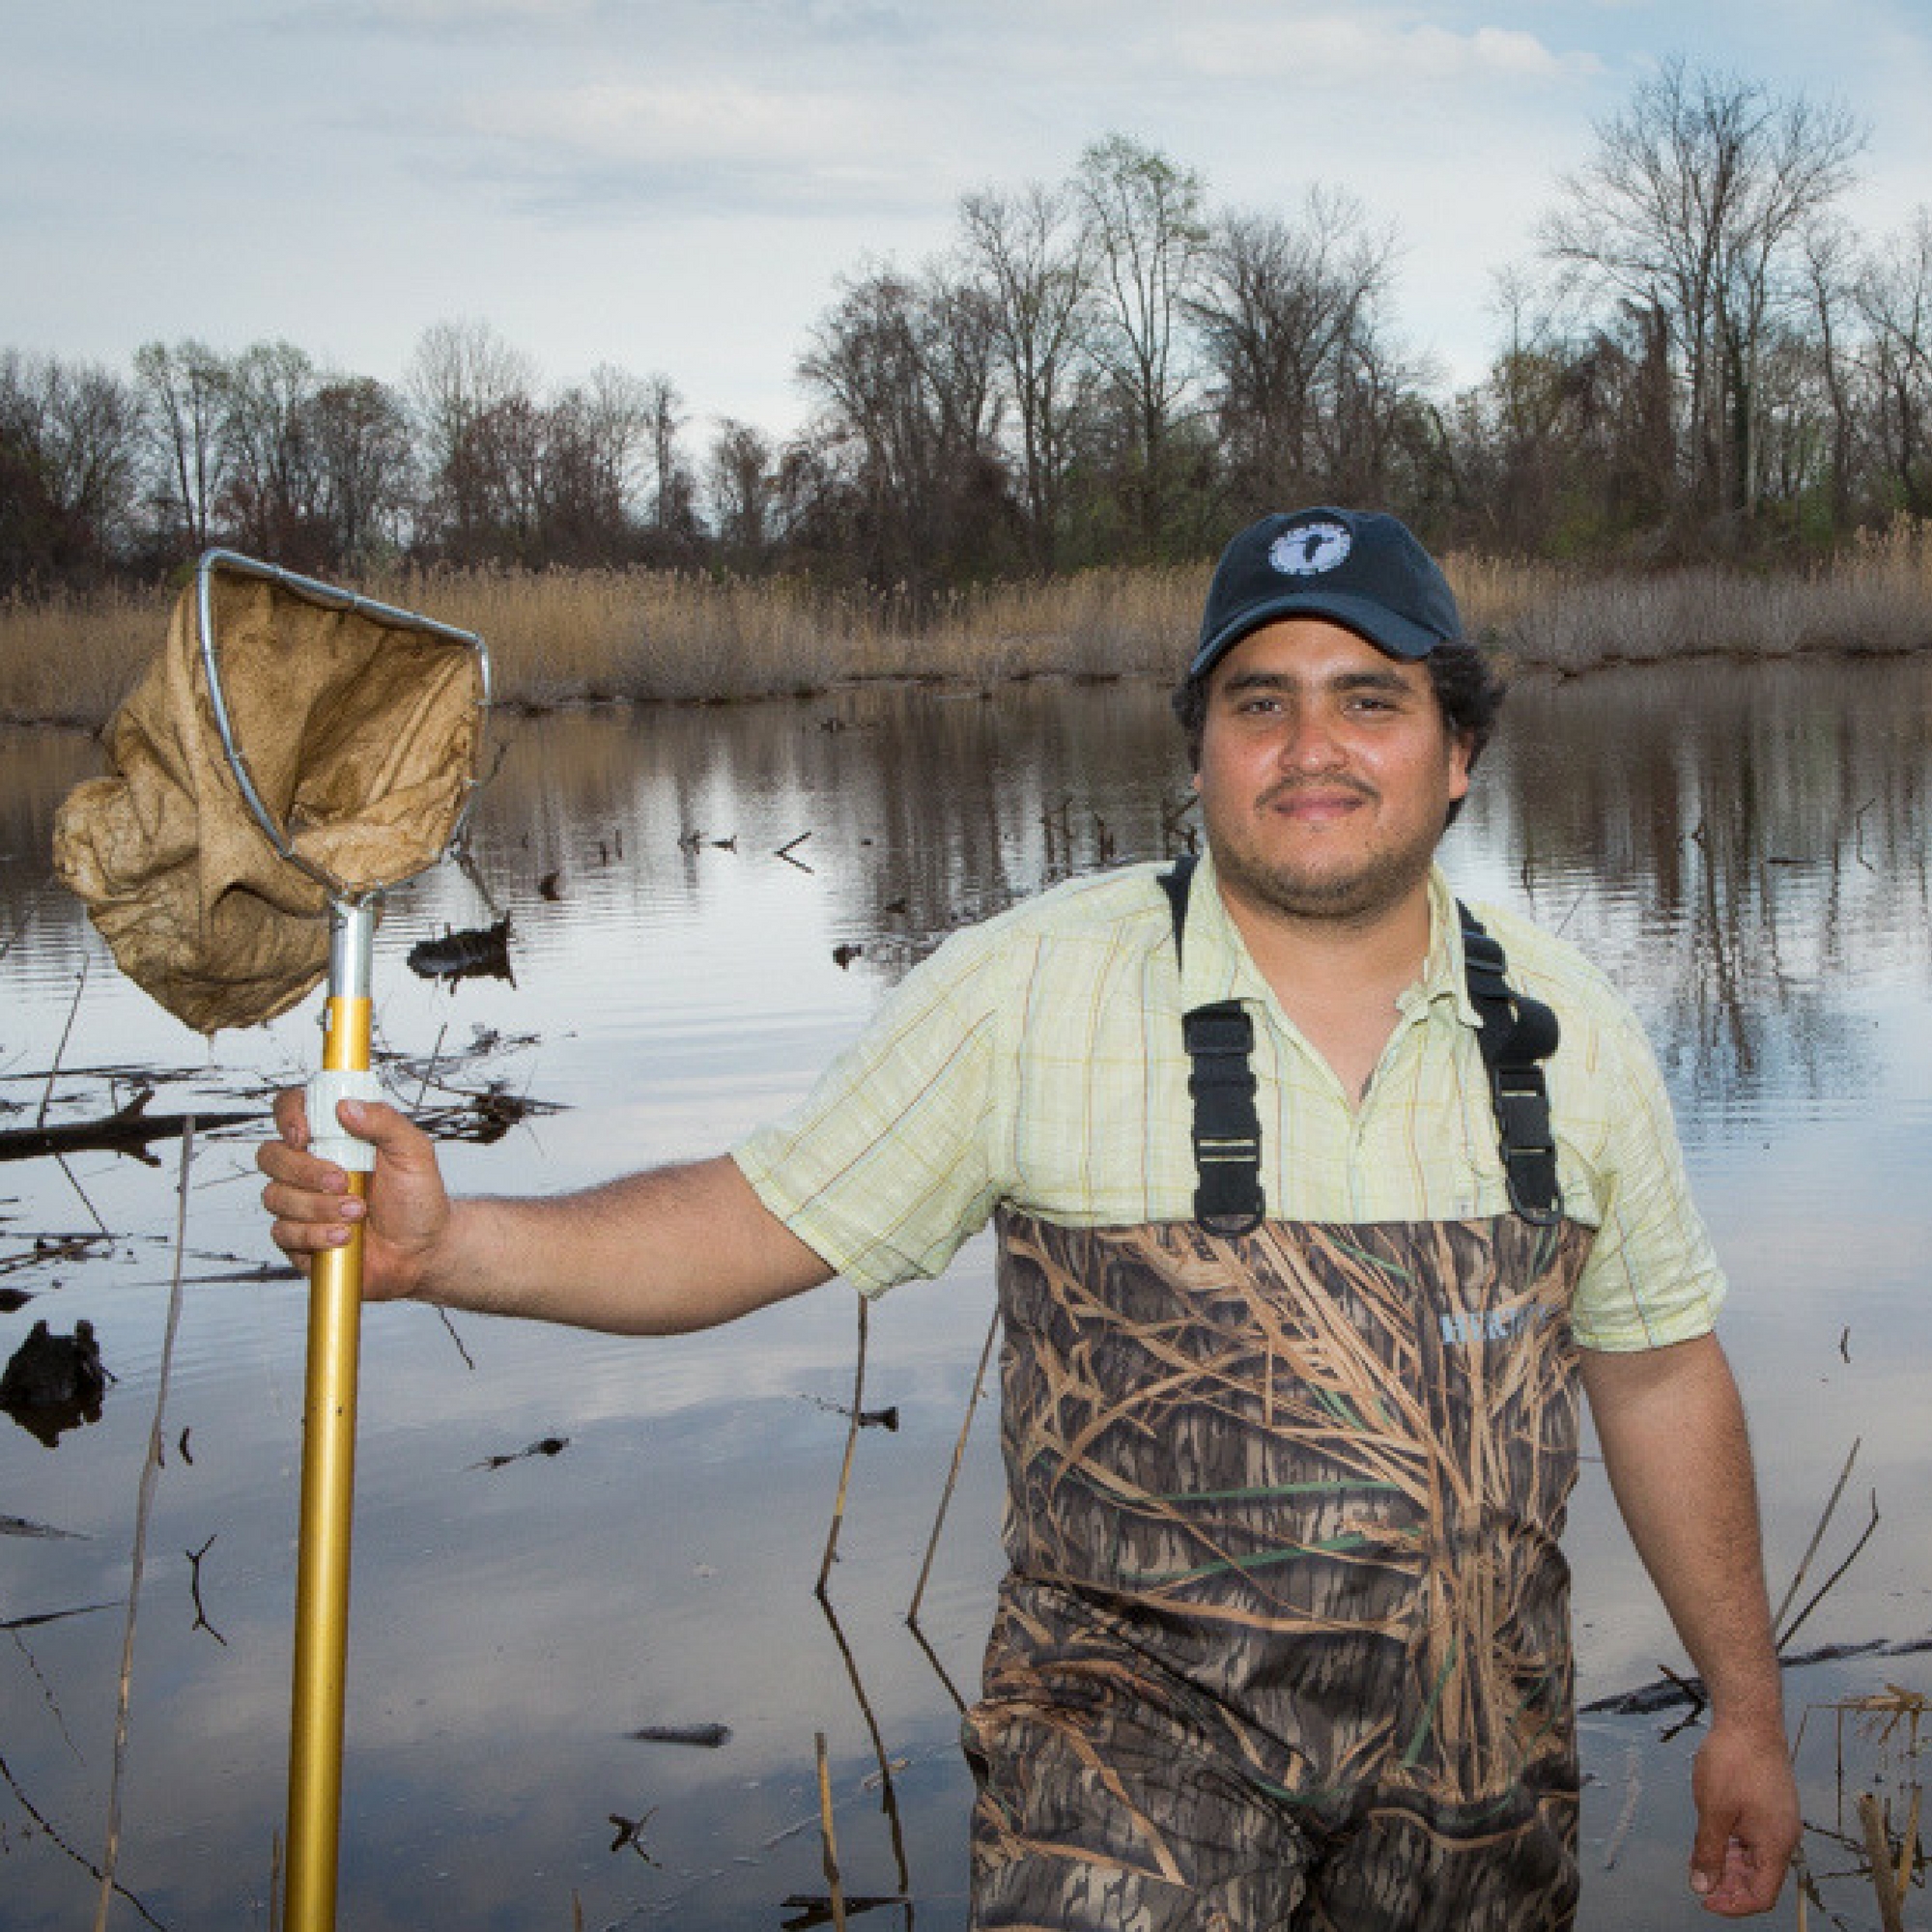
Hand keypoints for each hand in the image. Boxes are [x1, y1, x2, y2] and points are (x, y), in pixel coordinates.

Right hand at [258, 1090, 452, 1301]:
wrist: (423, 1248)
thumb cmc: (417, 1198)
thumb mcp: (413, 1151)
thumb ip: (385, 1121)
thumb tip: (347, 1106)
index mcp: (334, 1138)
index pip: (292, 1110)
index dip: (288, 1116)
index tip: (304, 1134)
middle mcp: (310, 1167)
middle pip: (271, 1156)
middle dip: (306, 1171)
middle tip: (343, 1182)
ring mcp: (301, 1202)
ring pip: (276, 1196)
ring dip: (318, 1207)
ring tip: (358, 1212)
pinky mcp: (298, 1237)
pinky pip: (283, 1233)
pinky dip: (315, 1234)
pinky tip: (344, 1236)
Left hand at [1688, 1715, 1800, 1915]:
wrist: (1749, 1719)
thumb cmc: (1733, 1762)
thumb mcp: (1714, 1811)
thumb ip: (1709, 1852)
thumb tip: (1703, 1886)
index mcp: (1776, 1845)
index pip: (1762, 1895)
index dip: (1734, 1904)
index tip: (1705, 1900)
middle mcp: (1783, 1836)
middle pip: (1759, 1878)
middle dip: (1729, 1885)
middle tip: (1698, 1882)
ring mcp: (1777, 1820)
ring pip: (1754, 1857)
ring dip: (1728, 1864)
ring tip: (1698, 1862)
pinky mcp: (1769, 1805)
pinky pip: (1752, 1836)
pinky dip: (1732, 1844)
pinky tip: (1710, 1839)